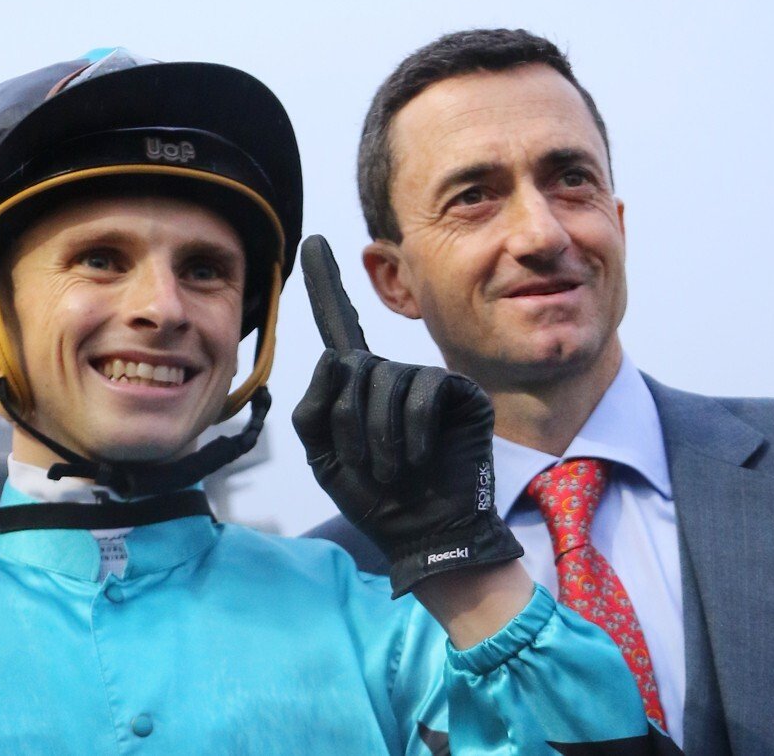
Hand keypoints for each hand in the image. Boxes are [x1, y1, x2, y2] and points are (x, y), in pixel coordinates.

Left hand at [291, 235, 522, 597]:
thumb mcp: (324, 457)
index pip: (337, 324)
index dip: (325, 282)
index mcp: (358, 386)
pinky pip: (427, 390)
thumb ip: (314, 408)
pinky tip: (419, 454)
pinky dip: (414, 428)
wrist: (425, 534)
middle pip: (354, 367)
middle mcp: (394, 374)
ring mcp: (430, 381)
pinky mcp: (461, 392)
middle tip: (367, 466)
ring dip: (380, 434)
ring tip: (392, 469)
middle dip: (352, 423)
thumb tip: (336, 358)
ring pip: (388, 380)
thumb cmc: (376, 498)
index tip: (312, 240)